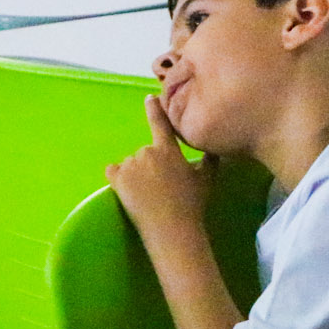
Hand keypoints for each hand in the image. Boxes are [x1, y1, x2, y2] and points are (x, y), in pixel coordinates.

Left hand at [105, 96, 215, 242]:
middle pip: (146, 152)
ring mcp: (131, 165)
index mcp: (169, 150)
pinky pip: (113, 171)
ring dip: (136, 173)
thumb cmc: (192, 204)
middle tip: (161, 187)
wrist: (172, 229)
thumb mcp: (207, 179)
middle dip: (151, 165)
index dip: (154, 109)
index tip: (149, 98)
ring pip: (131, 164)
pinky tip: (126, 189)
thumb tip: (216, 145)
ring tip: (148, 194)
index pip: (160, 123)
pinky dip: (117, 177)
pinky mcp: (117, 180)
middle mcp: (148, 152)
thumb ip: (210, 159)